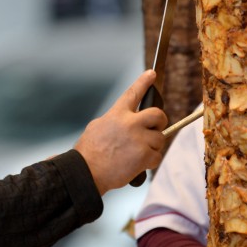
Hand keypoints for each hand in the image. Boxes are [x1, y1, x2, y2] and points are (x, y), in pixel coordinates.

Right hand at [74, 70, 166, 194]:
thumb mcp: (98, 127)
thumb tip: (128, 122)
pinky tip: (138, 164)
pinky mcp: (144, 156)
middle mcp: (130, 123)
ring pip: (159, 139)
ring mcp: (138, 139)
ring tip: (136, 154)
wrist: (87, 172)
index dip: (144, 82)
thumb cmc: (89, 152)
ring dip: (152, 146)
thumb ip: (115, 120)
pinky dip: (150, 162)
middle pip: (158, 114)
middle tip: (155, 129)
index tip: (151, 74)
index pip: (133, 93)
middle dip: (160, 121)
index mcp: (117, 114)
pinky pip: (157, 156)